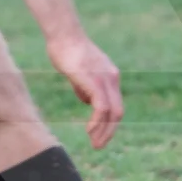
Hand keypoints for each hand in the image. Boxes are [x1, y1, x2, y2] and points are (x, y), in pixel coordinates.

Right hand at [46, 33, 124, 148]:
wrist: (63, 34)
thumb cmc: (66, 50)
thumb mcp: (79, 72)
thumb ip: (84, 87)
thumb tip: (86, 101)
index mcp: (110, 77)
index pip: (115, 105)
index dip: (109, 123)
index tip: (98, 136)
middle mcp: (112, 79)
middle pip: (118, 112)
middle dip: (109, 132)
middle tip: (98, 146)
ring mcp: (105, 79)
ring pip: (112, 113)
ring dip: (104, 131)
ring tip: (95, 144)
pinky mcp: (95, 81)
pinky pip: (102, 107)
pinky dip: (98, 122)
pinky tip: (89, 130)